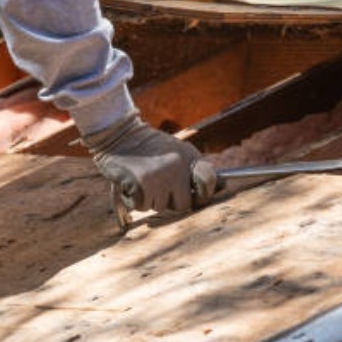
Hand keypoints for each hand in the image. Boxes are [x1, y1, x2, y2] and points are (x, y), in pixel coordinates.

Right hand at [83, 112, 215, 211]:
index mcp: (189, 156)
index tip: (192, 191)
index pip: (208, 180)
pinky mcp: (143, 186)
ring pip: (161, 207)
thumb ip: (196, 170)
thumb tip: (224, 185)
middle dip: (170, 199)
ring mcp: (161, 177)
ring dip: (150, 199)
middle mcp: (178, 167)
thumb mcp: (176, 152)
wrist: (117, 135)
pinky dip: (134, 200)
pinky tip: (130, 182)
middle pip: (184, 203)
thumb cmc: (147, 147)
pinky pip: (142, 207)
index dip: (202, 191)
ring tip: (142, 178)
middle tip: (156, 183)